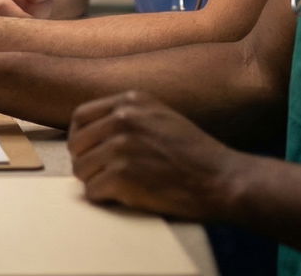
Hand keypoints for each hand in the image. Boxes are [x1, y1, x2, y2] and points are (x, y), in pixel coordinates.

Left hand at [68, 91, 244, 221]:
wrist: (223, 180)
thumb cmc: (196, 155)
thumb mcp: (161, 118)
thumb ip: (129, 117)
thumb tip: (93, 132)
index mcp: (131, 101)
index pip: (81, 116)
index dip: (81, 138)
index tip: (89, 153)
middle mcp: (122, 119)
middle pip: (76, 145)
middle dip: (87, 163)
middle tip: (105, 176)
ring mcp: (121, 146)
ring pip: (81, 169)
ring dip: (96, 183)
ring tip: (121, 188)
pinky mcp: (122, 175)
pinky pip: (92, 191)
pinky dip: (105, 199)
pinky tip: (127, 198)